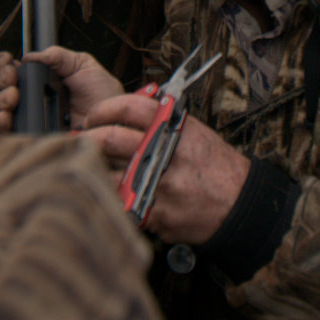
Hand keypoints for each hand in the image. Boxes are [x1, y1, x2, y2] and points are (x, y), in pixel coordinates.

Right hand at [0, 46, 124, 131]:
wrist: (116, 123)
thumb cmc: (105, 96)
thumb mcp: (84, 65)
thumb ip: (58, 56)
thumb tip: (31, 55)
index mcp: (44, 80)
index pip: (15, 70)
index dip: (5, 64)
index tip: (8, 60)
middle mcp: (35, 99)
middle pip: (4, 87)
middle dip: (2, 79)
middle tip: (12, 79)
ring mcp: (33, 119)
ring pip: (3, 109)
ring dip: (1, 100)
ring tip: (12, 97)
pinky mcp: (35, 138)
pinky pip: (12, 133)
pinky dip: (4, 124)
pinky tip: (7, 117)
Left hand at [81, 91, 249, 244]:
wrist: (238, 202)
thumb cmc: (213, 165)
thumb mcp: (191, 132)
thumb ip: (159, 122)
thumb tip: (122, 114)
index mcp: (173, 128)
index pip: (128, 107)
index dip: (103, 109)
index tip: (94, 116)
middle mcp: (164, 153)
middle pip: (109, 138)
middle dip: (87, 139)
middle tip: (81, 141)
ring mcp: (158, 184)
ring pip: (105, 174)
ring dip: (91, 170)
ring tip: (87, 167)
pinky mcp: (154, 212)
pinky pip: (119, 203)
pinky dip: (111, 198)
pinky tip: (109, 194)